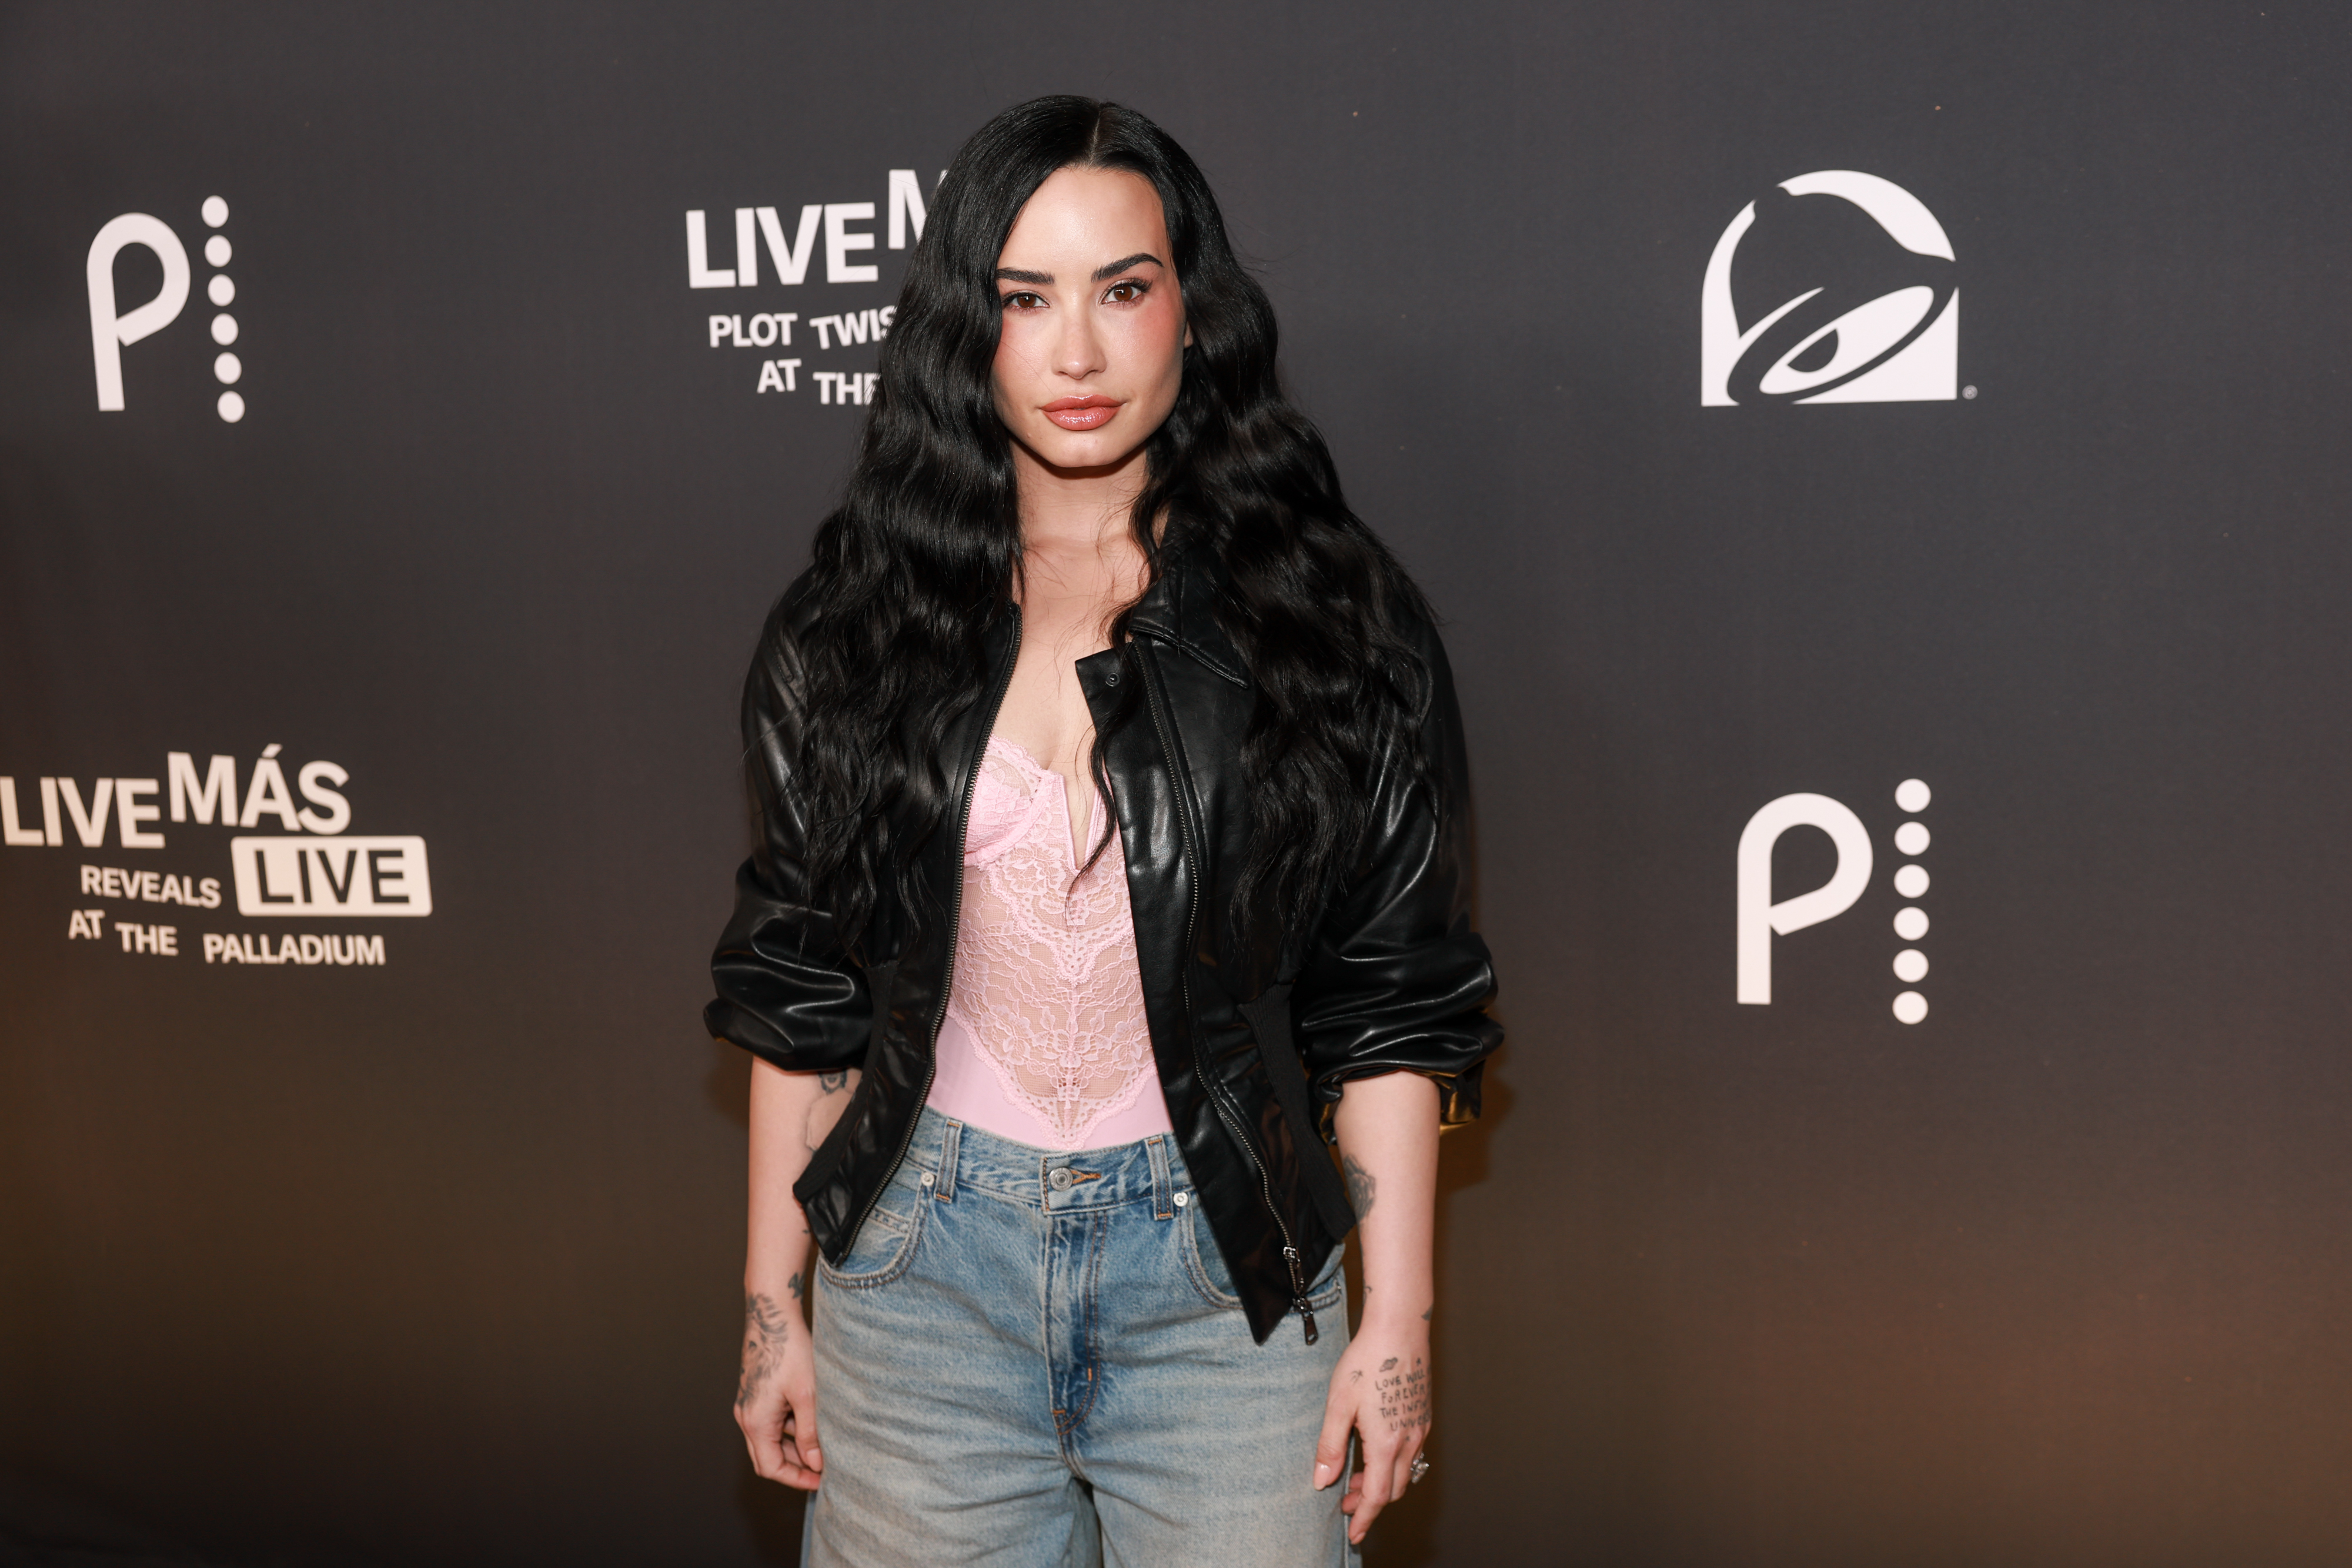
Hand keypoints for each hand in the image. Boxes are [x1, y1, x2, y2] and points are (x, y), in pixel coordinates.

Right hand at [735, 1280, 822, 1489]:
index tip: (821, 1480)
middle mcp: (747, 1416)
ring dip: (795, 1445)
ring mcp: (749, 1404)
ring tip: (825, 1442)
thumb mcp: (807, 1395)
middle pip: (768, 1457)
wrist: (772, 1314)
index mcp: (755, 1422)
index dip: (796, 1479)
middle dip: (796, 1466)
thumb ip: (810, 1432)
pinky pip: (771, 1421)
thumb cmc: (789, 1350)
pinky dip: (791, 1427)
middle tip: (826, 1467)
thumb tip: (815, 1463)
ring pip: (771, 1439)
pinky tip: (814, 1418)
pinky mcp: (757, 1392)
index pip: (770, 1468)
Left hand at [1312, 1314, 1430, 1543]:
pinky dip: (1393, 1463)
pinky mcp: (1423, 1414)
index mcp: (1387, 1442)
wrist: (1399, 1327)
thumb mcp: (1338, 1404)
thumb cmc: (1367, 1361)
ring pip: (1405, 1471)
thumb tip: (1322, 1481)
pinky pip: (1412, 1452)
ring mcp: (1420, 1427)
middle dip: (1371, 1502)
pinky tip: (1375, 1449)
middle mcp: (1410, 1440)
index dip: (1365, 1518)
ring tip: (1357, 1475)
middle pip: (1394, 1489)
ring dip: (1383, 1482)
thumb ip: (1330, 1446)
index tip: (1353, 1532)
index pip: (1378, 1496)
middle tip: (1346, 1501)